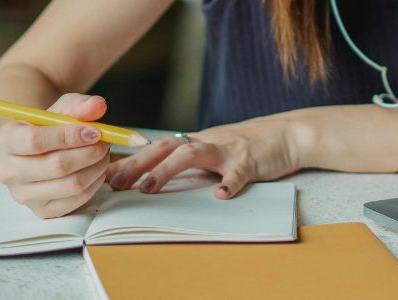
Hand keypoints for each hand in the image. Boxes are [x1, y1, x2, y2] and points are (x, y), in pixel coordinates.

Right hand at [0, 94, 109, 218]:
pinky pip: (77, 200)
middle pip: (56, 165)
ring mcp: (23, 194)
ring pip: (71, 184)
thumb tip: (98, 105)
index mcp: (4, 140)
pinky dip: (95, 184)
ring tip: (103, 155)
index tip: (95, 131)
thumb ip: (79, 105)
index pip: (35, 140)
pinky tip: (97, 170)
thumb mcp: (62, 110)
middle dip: (90, 153)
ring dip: (97, 168)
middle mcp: (8, 170)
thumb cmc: (51, 127)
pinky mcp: (42, 210)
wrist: (41, 150)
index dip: (70, 136)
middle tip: (105, 143)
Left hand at [106, 116, 303, 198]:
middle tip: (117, 183)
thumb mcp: (216, 151)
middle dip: (138, 164)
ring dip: (168, 170)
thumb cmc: (249, 147)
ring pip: (193, 154)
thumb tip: (158, 178)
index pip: (157, 148)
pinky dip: (229, 183)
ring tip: (150, 187)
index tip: (108, 176)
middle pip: (166, 148)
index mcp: (198, 142)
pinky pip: (239, 173)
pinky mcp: (252, 161)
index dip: (132, 160)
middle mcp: (208, 142)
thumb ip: (191, 162)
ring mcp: (229, 150)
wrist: (289, 134)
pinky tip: (221, 196)